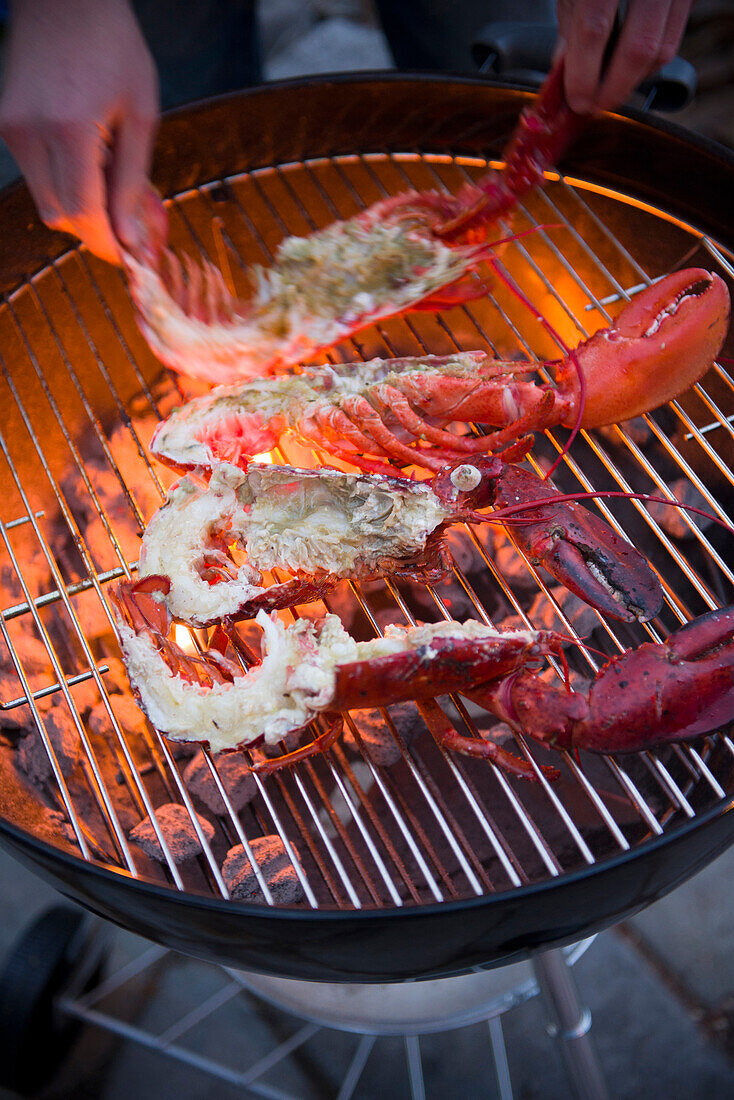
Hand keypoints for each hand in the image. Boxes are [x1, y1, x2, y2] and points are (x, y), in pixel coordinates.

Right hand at [0, 0, 159, 262]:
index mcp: (70, 129)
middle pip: (60, 215)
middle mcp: (30, 132)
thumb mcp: (140, 114)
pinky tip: (84, 154)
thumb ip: (132, 180)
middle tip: (125, 222)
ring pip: (44, 200)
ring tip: (106, 176)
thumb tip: (131, 236)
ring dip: (77, 204)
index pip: (83, 212)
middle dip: (94, 228)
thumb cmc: (113, 48)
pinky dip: (61, 179)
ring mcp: (10, 127)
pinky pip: (34, 174)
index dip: (106, 242)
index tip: (128, 256)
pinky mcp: (3, 123)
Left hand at [556, 0, 695, 114]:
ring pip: (662, 49)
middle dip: (612, 89)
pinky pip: (674, 36)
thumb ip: (570, 22)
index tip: (576, 100)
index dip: (583, 75)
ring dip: (632, 79)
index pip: (594, 31)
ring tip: (607, 87)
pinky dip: (649, 58)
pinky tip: (628, 62)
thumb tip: (564, 69)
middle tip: (591, 105)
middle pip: (638, 49)